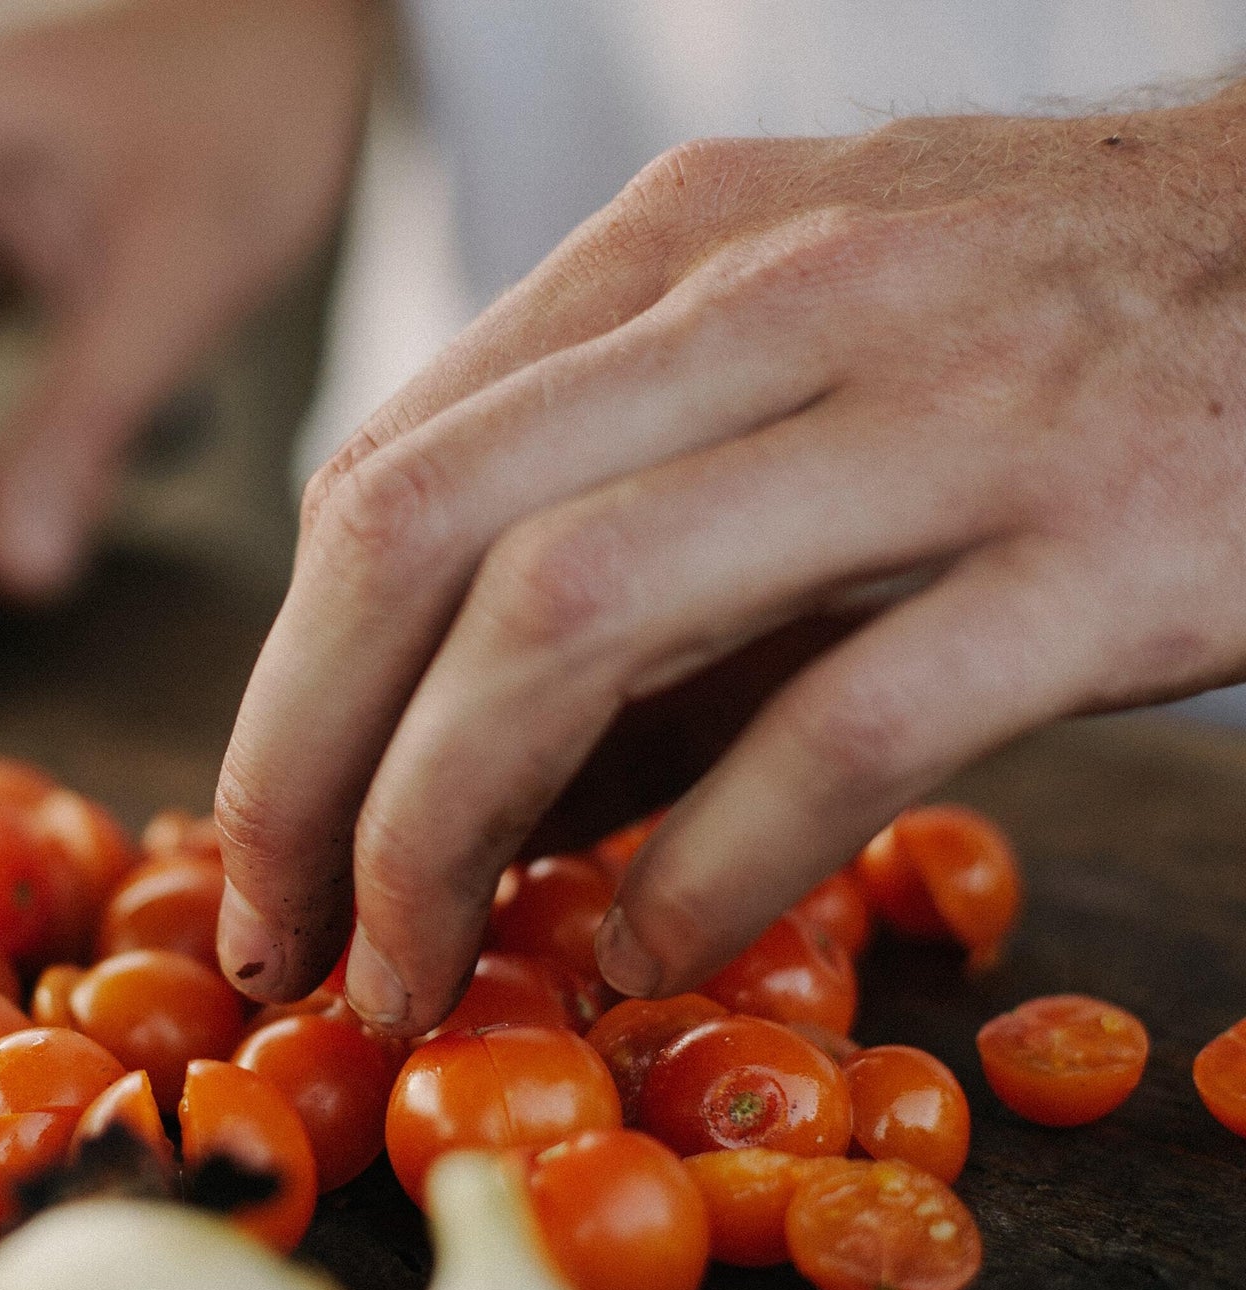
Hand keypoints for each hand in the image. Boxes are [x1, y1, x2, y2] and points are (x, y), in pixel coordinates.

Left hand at [215, 92, 1245, 1032]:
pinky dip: (700, 871)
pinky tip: (644, 959)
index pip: (387, 478)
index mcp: (677, 254)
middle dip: (302, 766)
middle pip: (422, 537)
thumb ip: (623, 545)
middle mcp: (771, 304)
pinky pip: (831, 729)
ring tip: (410, 970)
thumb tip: (461, 795)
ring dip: (442, 826)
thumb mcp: (803, 377)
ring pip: (572, 613)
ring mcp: (937, 415)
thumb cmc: (1058, 340)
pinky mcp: (1099, 549)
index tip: (256, 845)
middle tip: (277, 938)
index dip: (283, 687)